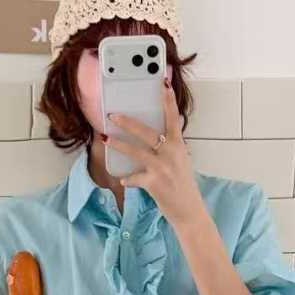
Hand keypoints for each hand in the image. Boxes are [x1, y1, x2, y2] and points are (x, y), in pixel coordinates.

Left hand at [104, 79, 206, 229]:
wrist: (189, 210)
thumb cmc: (183, 185)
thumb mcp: (181, 160)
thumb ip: (172, 145)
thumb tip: (164, 131)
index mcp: (178, 145)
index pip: (173, 118)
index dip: (168, 101)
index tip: (163, 84)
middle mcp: (171, 153)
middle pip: (147, 132)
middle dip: (128, 122)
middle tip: (113, 115)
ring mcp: (162, 167)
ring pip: (136, 151)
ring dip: (119, 144)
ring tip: (106, 138)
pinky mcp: (154, 183)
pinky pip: (135, 178)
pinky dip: (127, 179)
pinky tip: (121, 180)